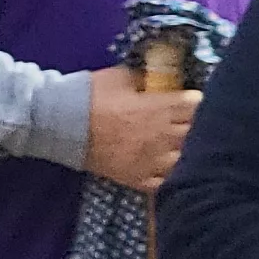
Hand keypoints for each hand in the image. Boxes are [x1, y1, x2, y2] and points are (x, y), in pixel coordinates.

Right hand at [84, 65, 201, 191]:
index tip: (191, 101)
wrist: (60, 124)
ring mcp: (153, 160)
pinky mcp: (139, 178)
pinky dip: (172, 176)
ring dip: (188, 153)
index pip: (198, 105)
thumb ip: (146, 77)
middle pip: (199, 133)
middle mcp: (163, 136)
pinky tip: (170, 170)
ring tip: (182, 148)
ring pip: (188, 161)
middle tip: (190, 123)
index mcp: (161, 108)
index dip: (197, 102)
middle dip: (197, 126)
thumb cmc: (90, 95)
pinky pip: (167, 182)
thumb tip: (161, 77)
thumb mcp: (121, 76)